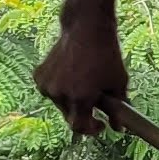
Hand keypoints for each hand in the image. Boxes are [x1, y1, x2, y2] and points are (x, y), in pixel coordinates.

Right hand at [34, 12, 128, 134]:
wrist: (86, 29)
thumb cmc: (106, 56)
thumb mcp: (119, 84)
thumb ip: (119, 110)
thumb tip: (119, 129)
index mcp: (80, 98)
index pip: (79, 128)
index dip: (92, 130)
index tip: (101, 124)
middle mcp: (59, 93)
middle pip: (70, 117)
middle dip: (83, 114)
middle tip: (96, 104)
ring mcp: (46, 84)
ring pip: (60, 104)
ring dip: (71, 101)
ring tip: (84, 85)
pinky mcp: (39, 75)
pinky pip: (50, 91)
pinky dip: (60, 89)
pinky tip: (70, 77)